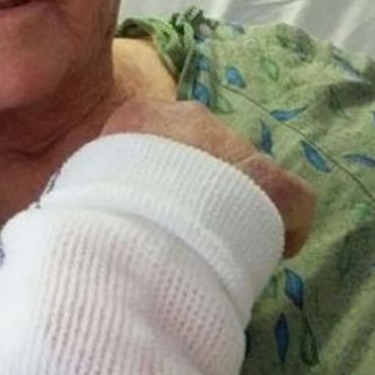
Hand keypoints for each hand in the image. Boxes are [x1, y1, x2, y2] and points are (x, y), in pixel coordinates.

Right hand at [100, 98, 314, 256]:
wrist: (131, 233)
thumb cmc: (96, 214)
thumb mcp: (82, 187)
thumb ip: (100, 184)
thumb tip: (93, 209)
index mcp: (140, 117)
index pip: (156, 137)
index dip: (161, 175)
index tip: (155, 205)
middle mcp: (191, 119)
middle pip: (205, 152)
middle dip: (203, 185)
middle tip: (188, 227)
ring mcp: (236, 147)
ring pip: (244, 174)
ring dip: (237, 204)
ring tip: (220, 245)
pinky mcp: (273, 182)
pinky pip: (292, 203)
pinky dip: (286, 228)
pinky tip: (269, 257)